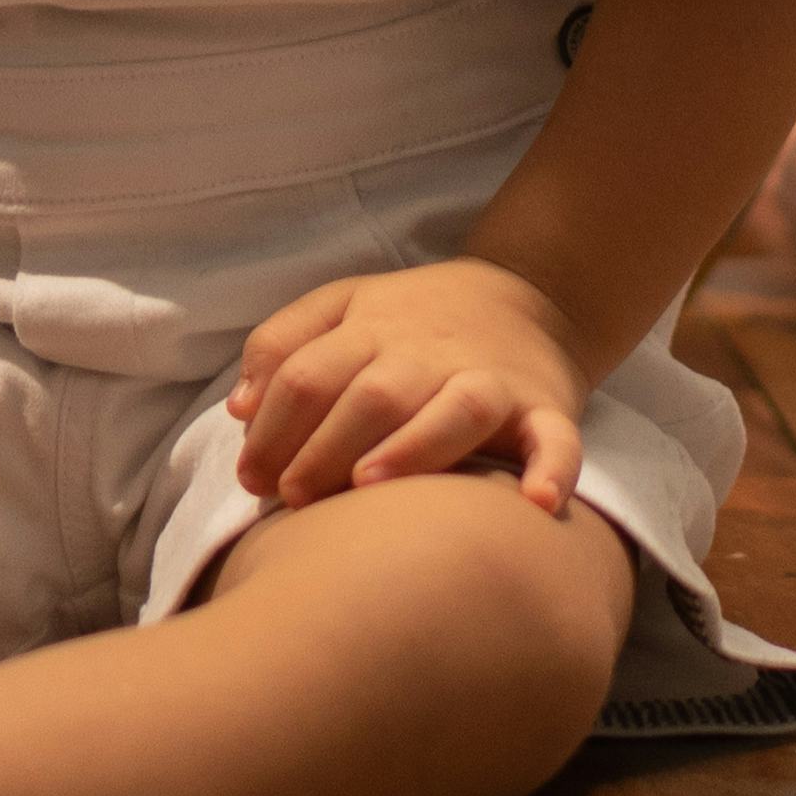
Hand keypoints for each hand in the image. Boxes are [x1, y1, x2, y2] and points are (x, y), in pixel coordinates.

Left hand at [226, 257, 596, 515]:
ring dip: (413, 448)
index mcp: (372, 328)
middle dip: (324, 447)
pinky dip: (553, 468)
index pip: (310, 374)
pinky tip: (537, 501)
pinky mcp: (545, 408)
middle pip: (372, 394)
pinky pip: (557, 438)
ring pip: (454, 408)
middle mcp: (430, 352)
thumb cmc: (415, 320)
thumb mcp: (342, 307)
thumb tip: (239, 408)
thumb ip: (283, 345)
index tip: (252, 480)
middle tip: (293, 498)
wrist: (530, 294)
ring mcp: (490, 379)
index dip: (273, 427)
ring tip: (369, 485)